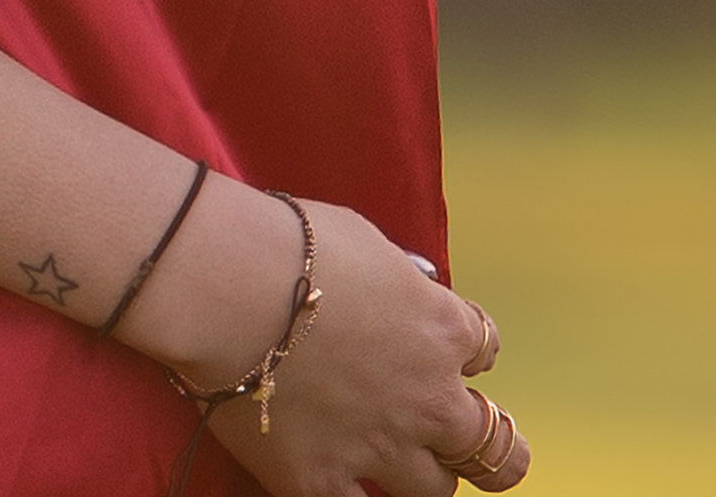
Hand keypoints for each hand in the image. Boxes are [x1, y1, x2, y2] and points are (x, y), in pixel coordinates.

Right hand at [135, 183, 516, 496]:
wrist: (226, 287)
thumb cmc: (290, 247)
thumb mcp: (367, 244)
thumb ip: (397, 280)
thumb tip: (400, 287)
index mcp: (442, 329)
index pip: (485, 351)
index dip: (468, 353)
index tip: (450, 353)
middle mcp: (426, 396)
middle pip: (489, 443)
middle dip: (487, 443)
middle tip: (472, 442)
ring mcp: (377, 445)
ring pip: (435, 489)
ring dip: (425, 474)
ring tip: (402, 464)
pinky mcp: (319, 480)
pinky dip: (356, 496)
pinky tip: (342, 485)